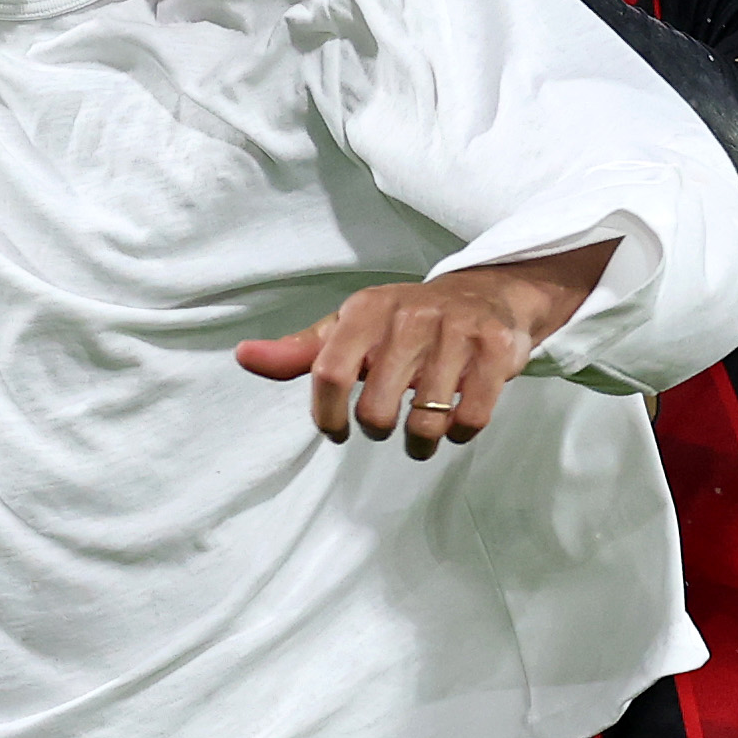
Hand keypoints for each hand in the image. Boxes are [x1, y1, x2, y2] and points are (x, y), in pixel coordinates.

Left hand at [237, 241, 617, 460]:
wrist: (486, 294)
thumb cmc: (402, 322)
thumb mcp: (348, 329)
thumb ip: (298, 352)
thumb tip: (243, 356)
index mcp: (365, 311)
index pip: (329, 373)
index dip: (327, 416)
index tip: (335, 432)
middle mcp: (409, 317)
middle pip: (376, 410)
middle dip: (377, 429)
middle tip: (385, 423)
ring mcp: (455, 333)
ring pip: (425, 422)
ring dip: (420, 442)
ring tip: (420, 433)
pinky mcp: (495, 351)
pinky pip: (470, 419)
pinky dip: (459, 434)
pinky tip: (454, 421)